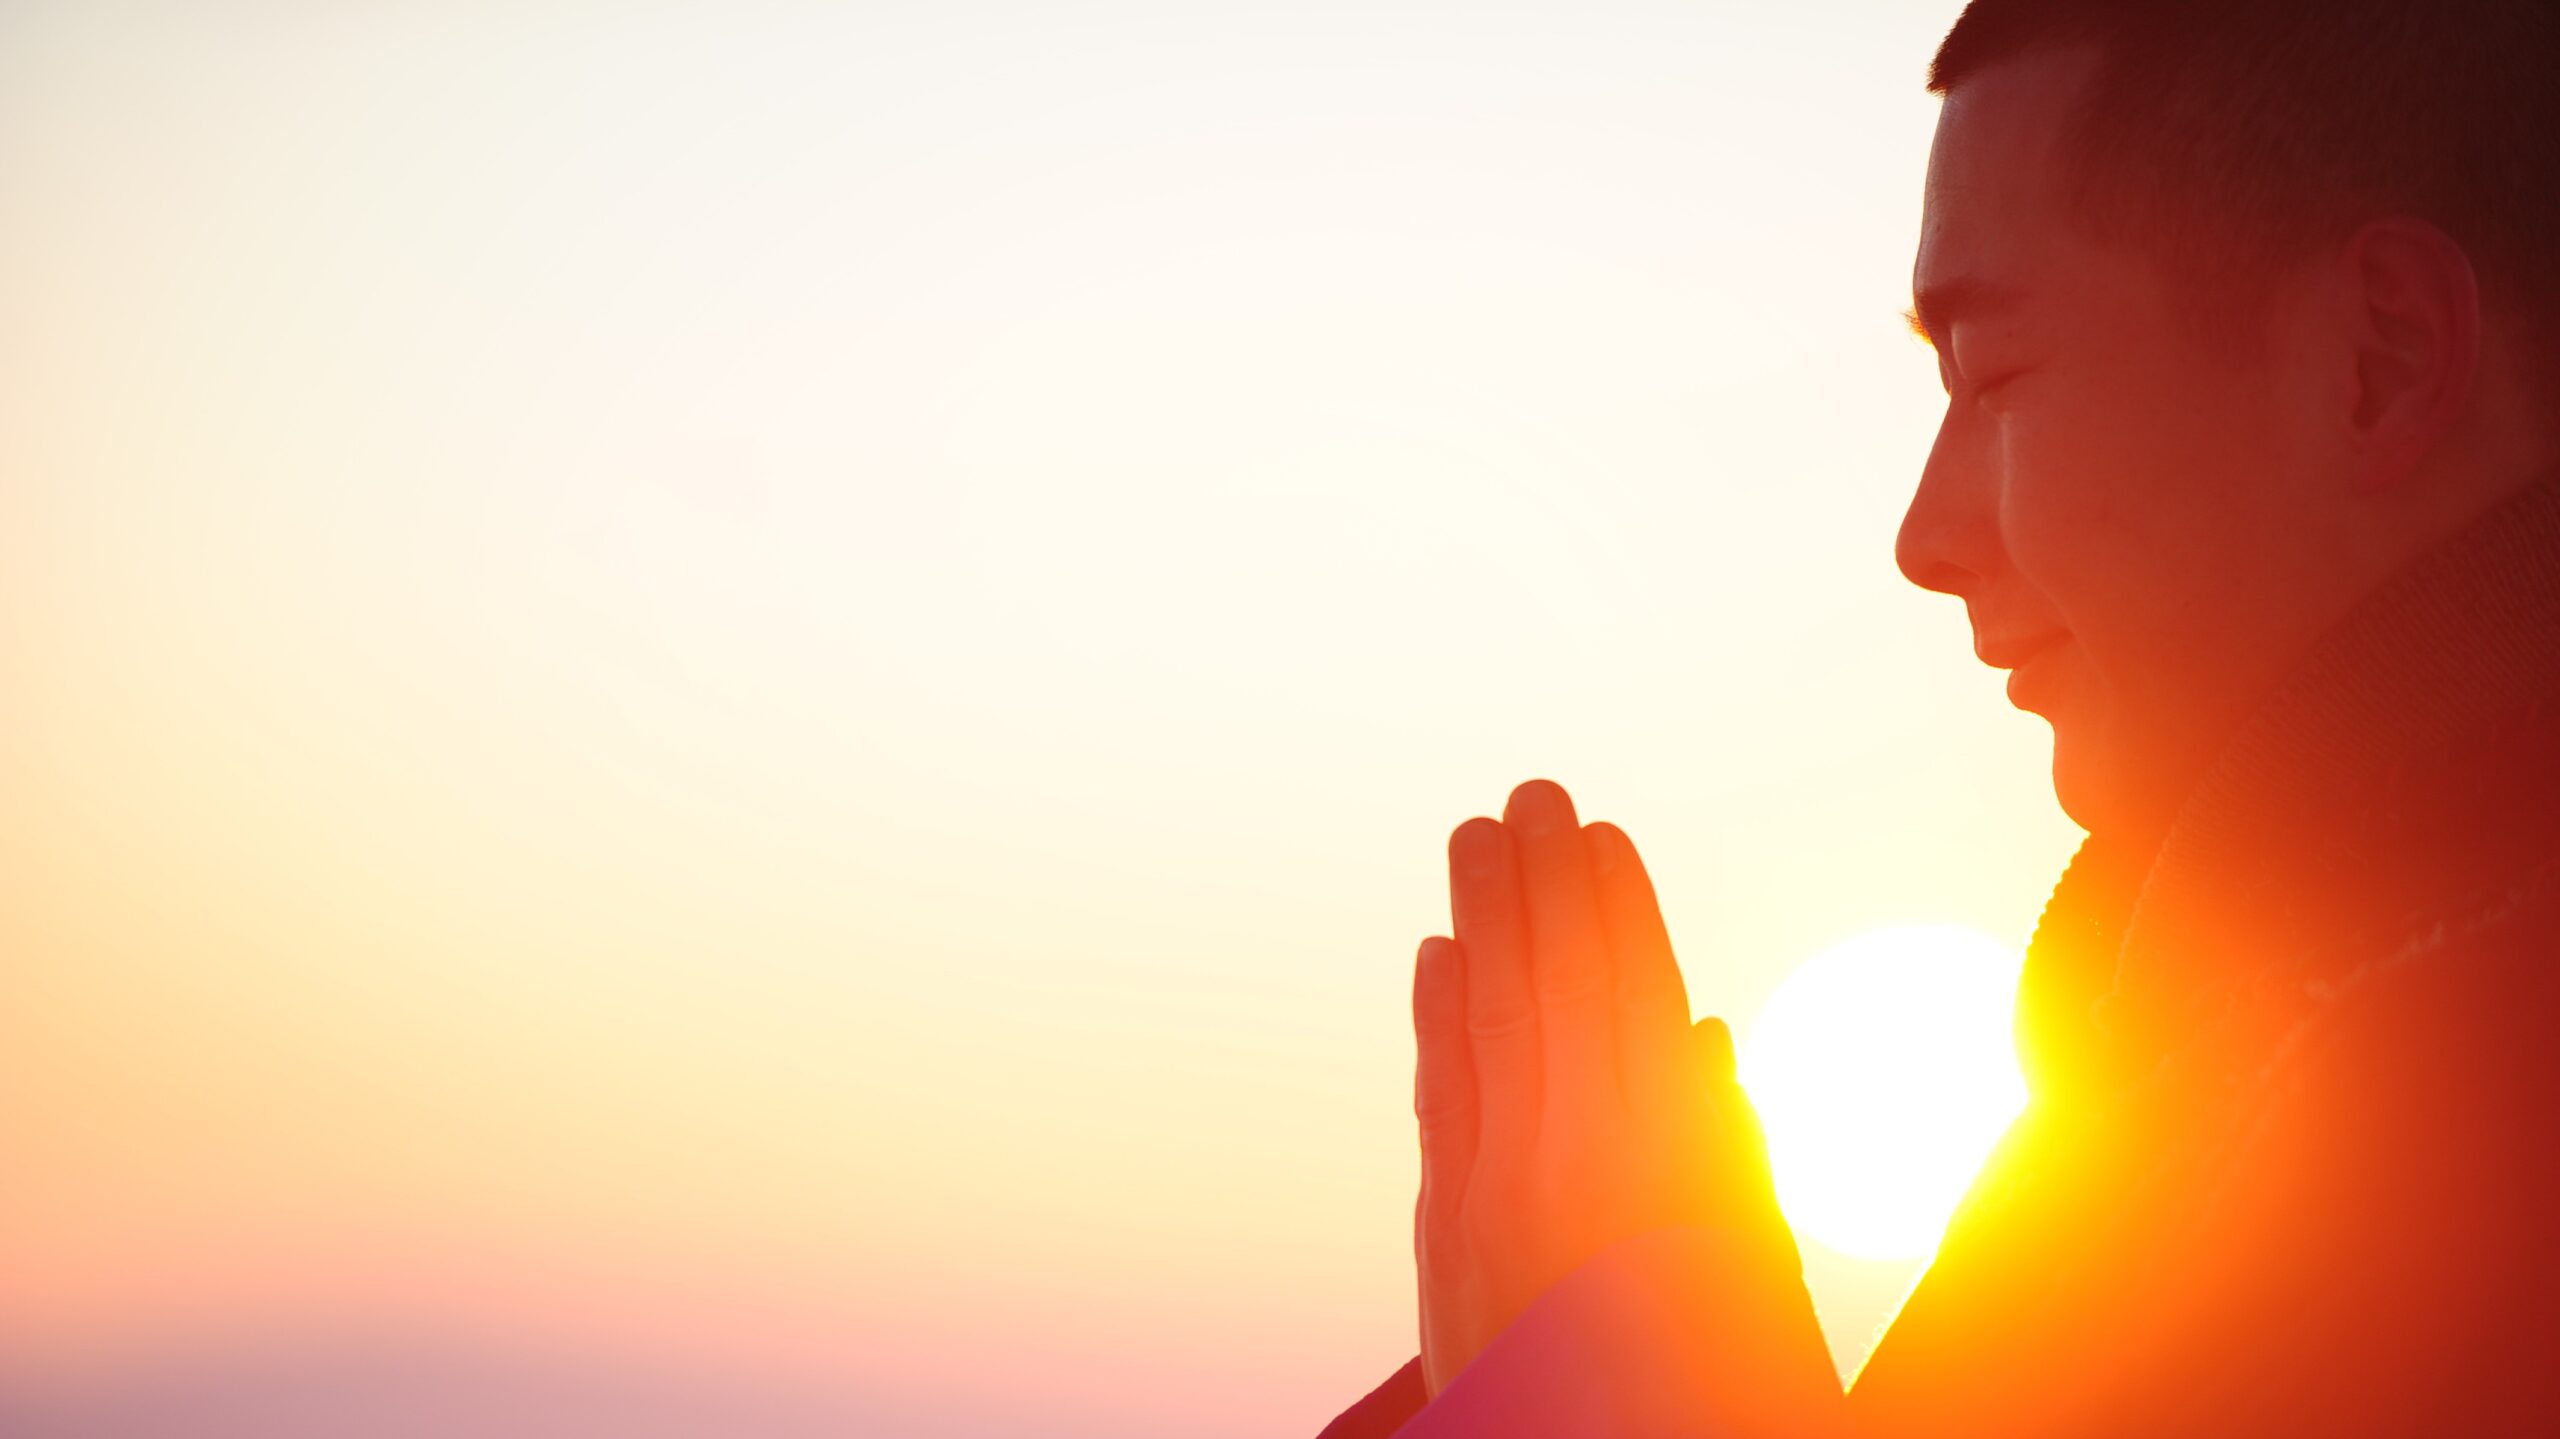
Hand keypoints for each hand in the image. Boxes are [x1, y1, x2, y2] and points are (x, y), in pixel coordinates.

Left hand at [1410, 779, 1786, 1396]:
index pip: (1635, 997)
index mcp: (1674, 1165)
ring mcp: (1499, 1198)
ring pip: (1485, 1024)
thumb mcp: (1759, 1279)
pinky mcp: (1447, 1240)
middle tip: (1525, 795)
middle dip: (1538, 883)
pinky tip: (1433, 958)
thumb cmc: (1716, 1400)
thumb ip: (1730, 1150)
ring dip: (1478, 920)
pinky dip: (1434, 1020)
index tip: (1599, 833)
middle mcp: (1577, 1165)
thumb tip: (1701, 1032)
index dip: (1615, 906)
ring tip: (1474, 840)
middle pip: (1551, 988)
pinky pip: (1442, 1099)